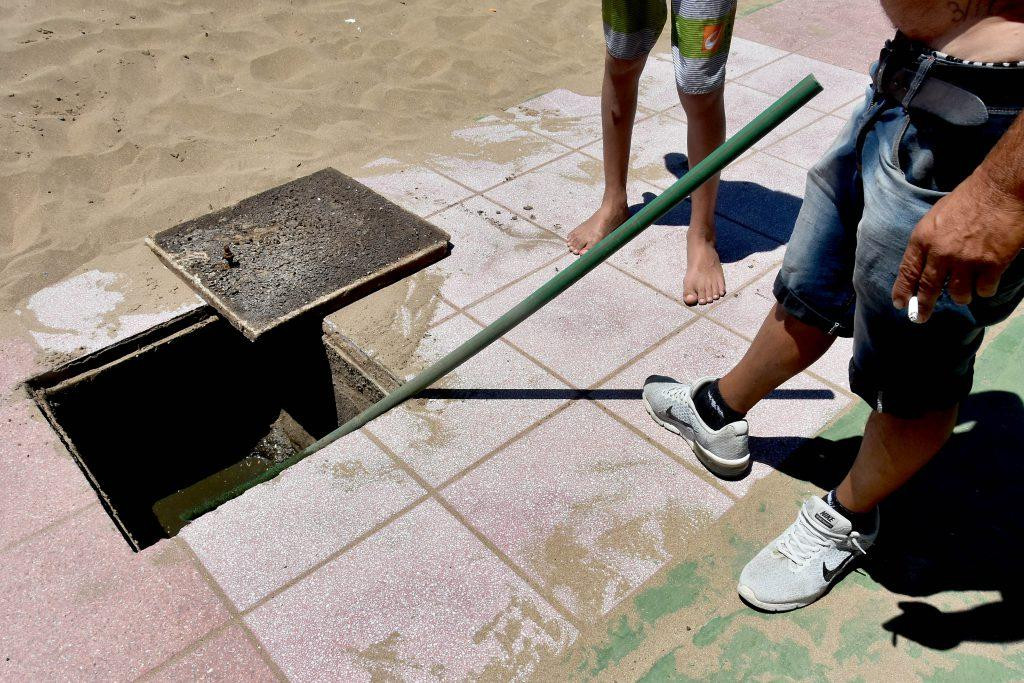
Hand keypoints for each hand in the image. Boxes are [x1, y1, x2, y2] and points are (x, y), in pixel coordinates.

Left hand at [892, 168, 1023, 322]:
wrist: (1001, 189)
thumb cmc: (969, 198)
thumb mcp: (936, 216)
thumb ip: (928, 241)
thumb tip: (924, 264)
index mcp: (923, 238)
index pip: (907, 271)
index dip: (902, 290)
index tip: (899, 304)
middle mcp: (941, 252)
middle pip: (928, 289)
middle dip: (923, 307)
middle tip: (920, 318)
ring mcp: (966, 260)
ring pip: (958, 294)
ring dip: (961, 296)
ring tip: (965, 292)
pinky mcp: (991, 264)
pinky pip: (983, 289)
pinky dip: (984, 289)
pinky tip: (986, 282)